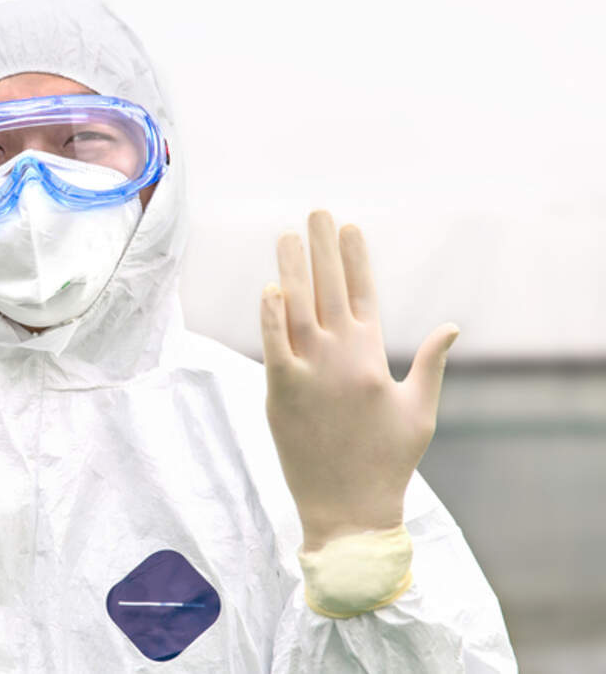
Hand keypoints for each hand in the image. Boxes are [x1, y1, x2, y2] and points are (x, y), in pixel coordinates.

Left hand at [259, 211, 458, 551]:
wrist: (351, 510)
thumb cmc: (387, 462)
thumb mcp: (419, 409)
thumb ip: (431, 363)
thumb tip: (452, 326)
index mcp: (375, 358)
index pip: (365, 295)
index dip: (356, 259)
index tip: (350, 227)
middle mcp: (343, 357)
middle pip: (331, 290)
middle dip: (324, 247)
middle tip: (318, 211)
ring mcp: (311, 373)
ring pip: (298, 307)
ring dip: (293, 268)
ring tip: (288, 234)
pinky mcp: (280, 393)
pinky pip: (272, 344)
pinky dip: (270, 314)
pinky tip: (269, 286)